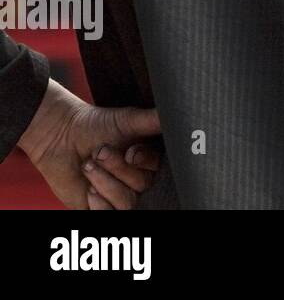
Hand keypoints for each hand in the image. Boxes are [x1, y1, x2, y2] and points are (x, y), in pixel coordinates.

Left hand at [17, 79, 162, 209]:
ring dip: (107, 184)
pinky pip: (109, 216)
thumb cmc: (96, 124)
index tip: (130, 152)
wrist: (58, 137)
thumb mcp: (128, 119)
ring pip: (128, 203)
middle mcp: (139, 179)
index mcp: (150, 159)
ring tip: (88, 165)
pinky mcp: (100, 209)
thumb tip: (179, 113)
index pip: (160, 168)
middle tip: (100, 152)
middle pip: (144, 185)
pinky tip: (89, 191)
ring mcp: (120, 196)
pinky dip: (100, 206)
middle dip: (119, 169)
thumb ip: (155, 119)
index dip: (146, 162)